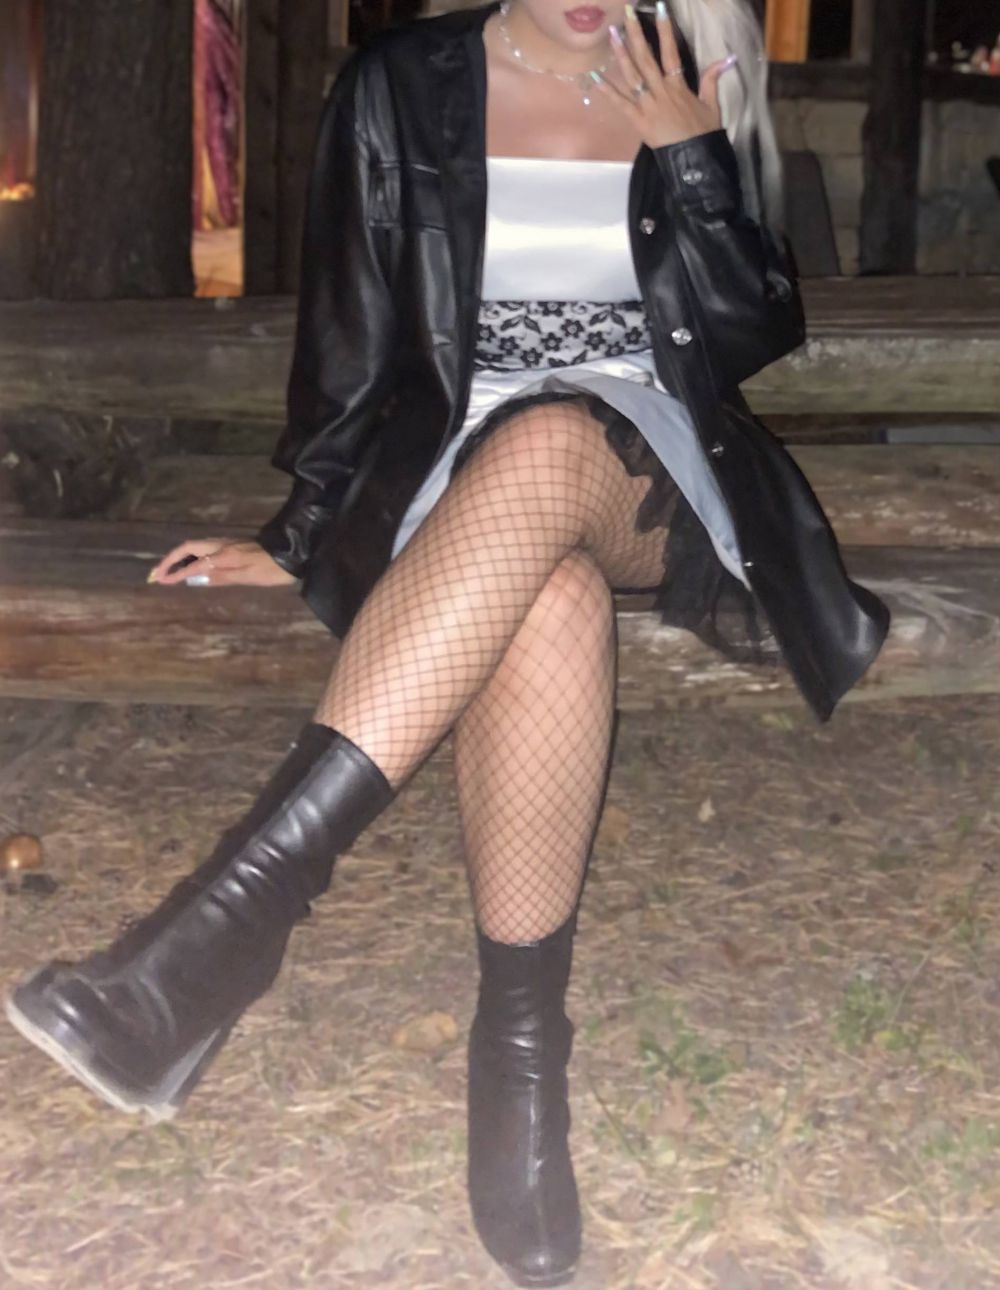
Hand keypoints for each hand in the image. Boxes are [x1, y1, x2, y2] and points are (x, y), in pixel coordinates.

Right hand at [147, 539, 296, 587]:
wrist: (292, 553)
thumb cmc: (272, 570)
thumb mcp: (248, 578)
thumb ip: (221, 578)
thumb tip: (195, 579)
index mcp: (224, 555)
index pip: (193, 564)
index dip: (176, 573)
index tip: (160, 581)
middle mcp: (222, 545)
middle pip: (188, 548)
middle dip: (170, 560)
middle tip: (156, 573)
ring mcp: (226, 542)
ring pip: (195, 546)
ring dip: (179, 556)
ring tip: (168, 569)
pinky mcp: (232, 544)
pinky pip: (204, 548)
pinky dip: (191, 555)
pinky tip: (190, 564)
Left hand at [593, 3, 736, 149]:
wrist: (694, 160)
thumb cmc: (702, 134)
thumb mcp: (712, 105)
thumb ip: (712, 80)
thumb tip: (726, 58)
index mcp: (679, 86)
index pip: (671, 52)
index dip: (665, 30)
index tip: (660, 10)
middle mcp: (661, 92)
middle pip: (647, 58)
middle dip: (637, 34)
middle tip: (628, 14)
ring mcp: (648, 106)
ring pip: (633, 76)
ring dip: (621, 54)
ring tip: (612, 33)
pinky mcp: (638, 121)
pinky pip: (621, 104)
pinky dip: (608, 91)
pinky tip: (595, 76)